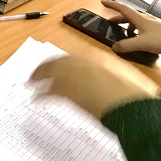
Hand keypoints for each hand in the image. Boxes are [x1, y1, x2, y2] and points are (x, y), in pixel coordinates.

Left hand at [30, 54, 158, 117]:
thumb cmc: (129, 93)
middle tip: (34, 74)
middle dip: (42, 68)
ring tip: (30, 84)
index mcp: (93, 54)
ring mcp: (69, 74)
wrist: (128, 106)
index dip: (59, 62)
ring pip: (46, 74)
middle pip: (53, 62)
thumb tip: (97, 76)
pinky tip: (37, 99)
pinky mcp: (64, 90)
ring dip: (37, 79)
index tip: (53, 66)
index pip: (68, 56)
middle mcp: (78, 60)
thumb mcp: (118, 74)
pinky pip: (47, 91)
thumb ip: (103, 71)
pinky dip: (41, 95)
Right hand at [101, 0, 160, 53]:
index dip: (112, 5)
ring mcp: (153, 24)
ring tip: (123, 33)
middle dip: (118, 18)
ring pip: (137, 21)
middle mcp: (146, 19)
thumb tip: (114, 47)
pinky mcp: (159, 31)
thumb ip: (127, 45)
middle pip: (128, 15)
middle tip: (109, 23)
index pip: (122, 8)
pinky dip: (137, 31)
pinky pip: (143, 27)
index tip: (102, 1)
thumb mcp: (142, 43)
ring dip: (127, 25)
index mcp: (139, 19)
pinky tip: (139, 40)